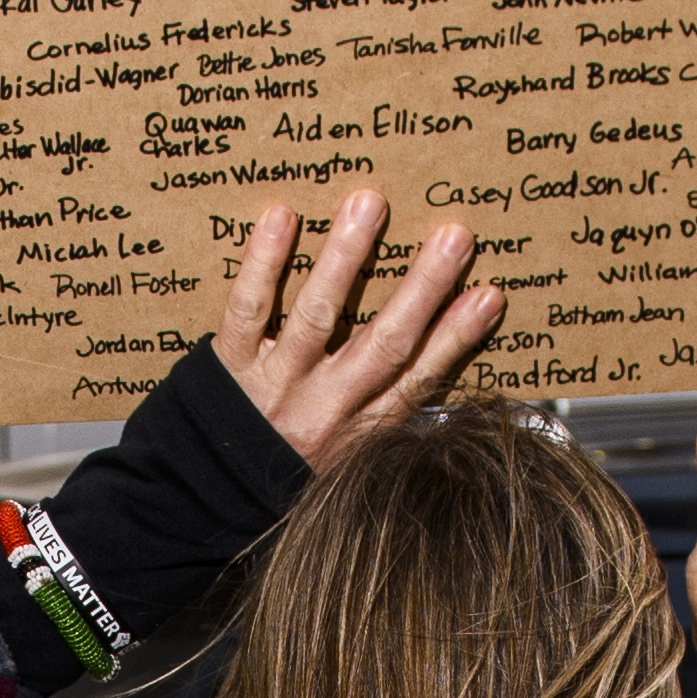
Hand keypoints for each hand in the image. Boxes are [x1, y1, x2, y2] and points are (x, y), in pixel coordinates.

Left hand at [212, 189, 498, 469]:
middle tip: (452, 236)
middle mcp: (325, 407)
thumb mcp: (346, 455)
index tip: (487, 295)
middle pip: (383, 343)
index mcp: (361, 428)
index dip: (454, 337)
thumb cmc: (285, 458)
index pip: (417, 379)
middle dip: (422, 288)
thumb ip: (383, 404)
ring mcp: (278, 384)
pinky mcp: (233, 365)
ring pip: (318, 316)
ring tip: (369, 204)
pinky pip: (250, 309)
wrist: (209, 493)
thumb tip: (436, 343)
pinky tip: (283, 218)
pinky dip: (264, 262)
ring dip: (346, 258)